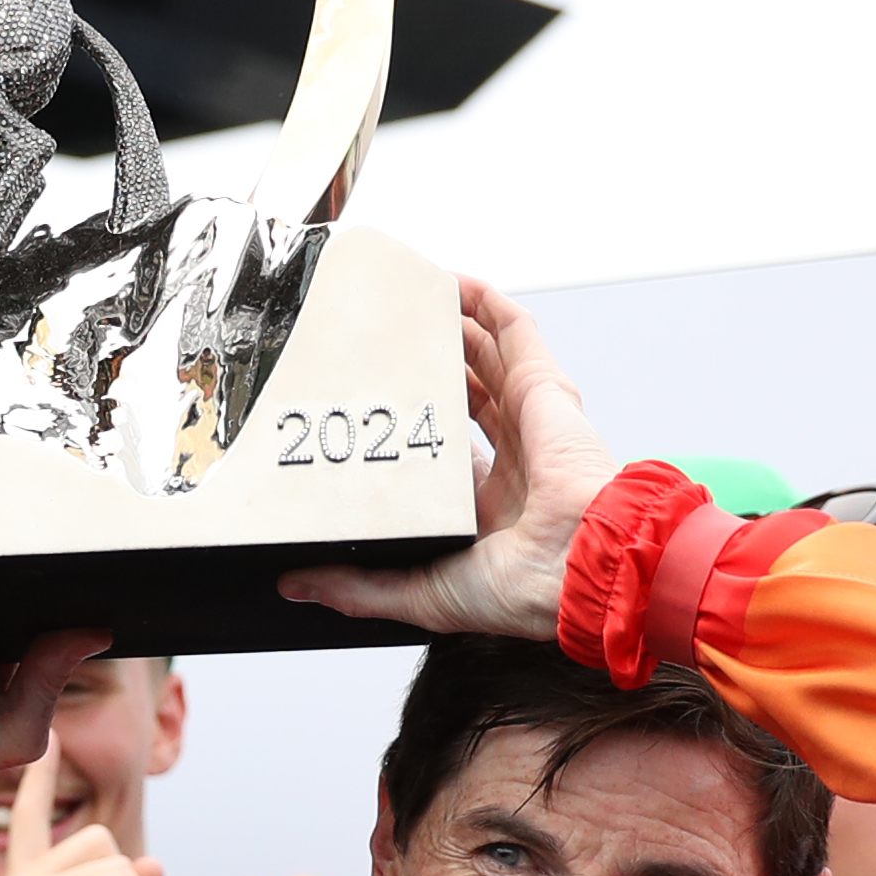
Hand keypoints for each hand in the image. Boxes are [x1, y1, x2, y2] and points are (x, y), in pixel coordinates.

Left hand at [281, 277, 616, 638]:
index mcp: (488, 506)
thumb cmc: (522, 589)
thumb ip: (357, 587)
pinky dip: (486, 303)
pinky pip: (515, 331)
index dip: (412, 432)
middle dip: (423, 369)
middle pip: (462, 395)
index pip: (444, 455)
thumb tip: (296, 583)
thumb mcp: (419, 592)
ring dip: (448, 327)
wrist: (579, 568)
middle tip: (380, 350)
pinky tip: (452, 283)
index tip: (374, 417)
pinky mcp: (546, 391)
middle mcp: (514, 459)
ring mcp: (532, 420)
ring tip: (404, 306)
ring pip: (485, 357)